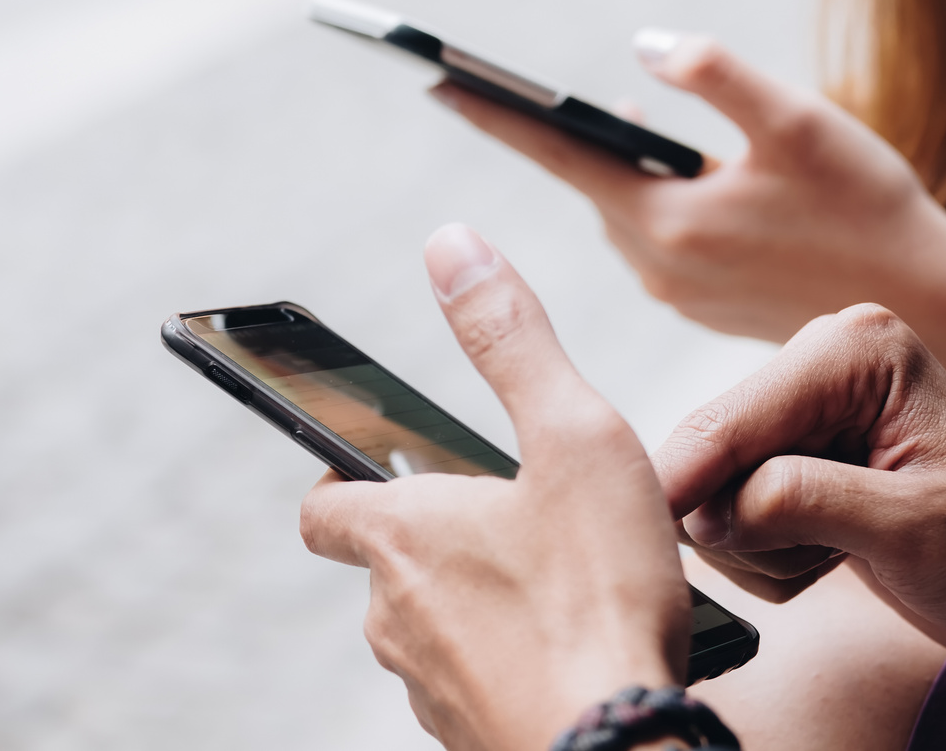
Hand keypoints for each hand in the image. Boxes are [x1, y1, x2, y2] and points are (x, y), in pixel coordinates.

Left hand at [300, 225, 689, 750]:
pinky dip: (506, 658)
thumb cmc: (600, 596)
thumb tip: (451, 245)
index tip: (376, 463)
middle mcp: (395, 616)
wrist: (621, 747)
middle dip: (437, 536)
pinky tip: (572, 647)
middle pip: (386, 563)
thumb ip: (513, 339)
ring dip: (475, 599)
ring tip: (559, 580)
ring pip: (430, 627)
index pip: (324, 503)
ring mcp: (429, 687)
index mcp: (404, 536)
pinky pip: (473, 683)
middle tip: (516, 514)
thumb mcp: (573, 436)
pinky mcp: (470, 737)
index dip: (342, 476)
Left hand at [433, 31, 945, 406]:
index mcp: (670, 219)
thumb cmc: (867, 206)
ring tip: (631, 124)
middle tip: (531, 90)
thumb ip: (717, 78)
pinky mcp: (704, 303)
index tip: (437, 79)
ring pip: (628, 212)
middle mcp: (661, 265)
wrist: (926, 306)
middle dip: (573, 136)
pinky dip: (657, 201)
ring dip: (626, 169)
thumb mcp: (799, 122)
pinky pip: (658, 239)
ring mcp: (682, 291)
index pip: (563, 155)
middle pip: (594, 184)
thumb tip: (646, 48)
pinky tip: (689, 178)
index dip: (500, 114)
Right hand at [653, 304, 945, 693]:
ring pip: (716, 493)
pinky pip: (735, 517)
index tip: (664, 530)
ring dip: (762, 548)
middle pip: (714, 453)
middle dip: (747, 523)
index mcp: (857, 351)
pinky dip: (771, 557)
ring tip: (840, 557)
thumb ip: (807, 503)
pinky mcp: (802, 464)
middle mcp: (825, 369)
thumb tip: (712, 508)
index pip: (737, 417)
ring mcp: (810, 418)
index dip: (694, 478)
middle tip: (819, 559)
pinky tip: (834, 557)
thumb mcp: (917, 528)